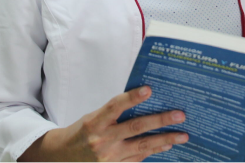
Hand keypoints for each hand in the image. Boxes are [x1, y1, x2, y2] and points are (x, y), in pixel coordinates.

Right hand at [18, 86, 187, 162]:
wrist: (62, 158)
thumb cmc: (82, 132)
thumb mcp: (93, 117)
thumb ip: (114, 112)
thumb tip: (144, 99)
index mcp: (94, 122)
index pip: (115, 106)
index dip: (132, 98)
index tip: (149, 89)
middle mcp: (102, 140)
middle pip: (135, 128)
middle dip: (160, 121)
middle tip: (180, 115)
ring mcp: (109, 157)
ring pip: (142, 147)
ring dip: (165, 140)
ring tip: (183, 135)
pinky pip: (138, 159)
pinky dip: (154, 152)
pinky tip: (167, 145)